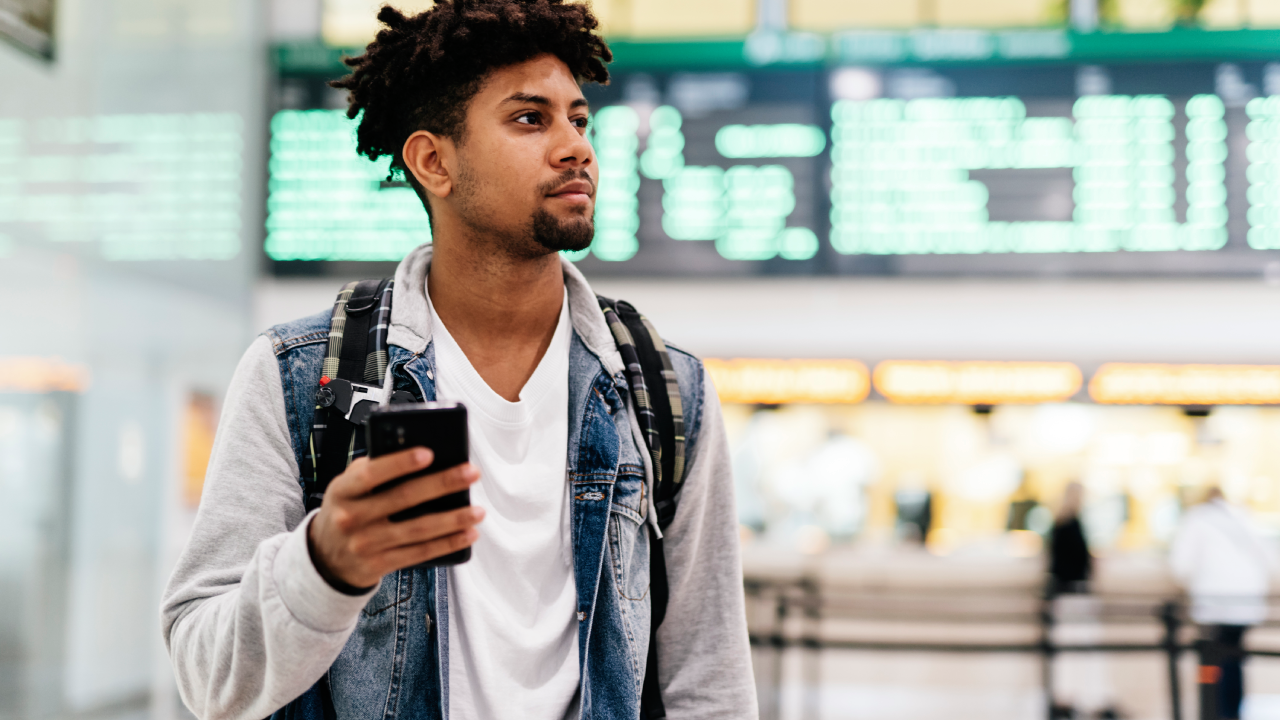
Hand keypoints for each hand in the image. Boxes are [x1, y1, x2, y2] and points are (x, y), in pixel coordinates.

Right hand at [308, 447, 483, 589]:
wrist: (325, 558)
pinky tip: (468, 533)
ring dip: (453, 519)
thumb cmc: (347, 509)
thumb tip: (418, 453)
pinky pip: (420, 553)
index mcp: (342, 490)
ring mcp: (365, 544)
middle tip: (471, 473)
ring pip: (417, 529)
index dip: (400, 463)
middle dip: (442, 484)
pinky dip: (447, 543)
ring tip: (479, 510)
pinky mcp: (379, 565)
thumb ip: (373, 470)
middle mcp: (351, 517)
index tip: (430, 453)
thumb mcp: (347, 487)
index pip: (371, 473)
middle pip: (403, 498)